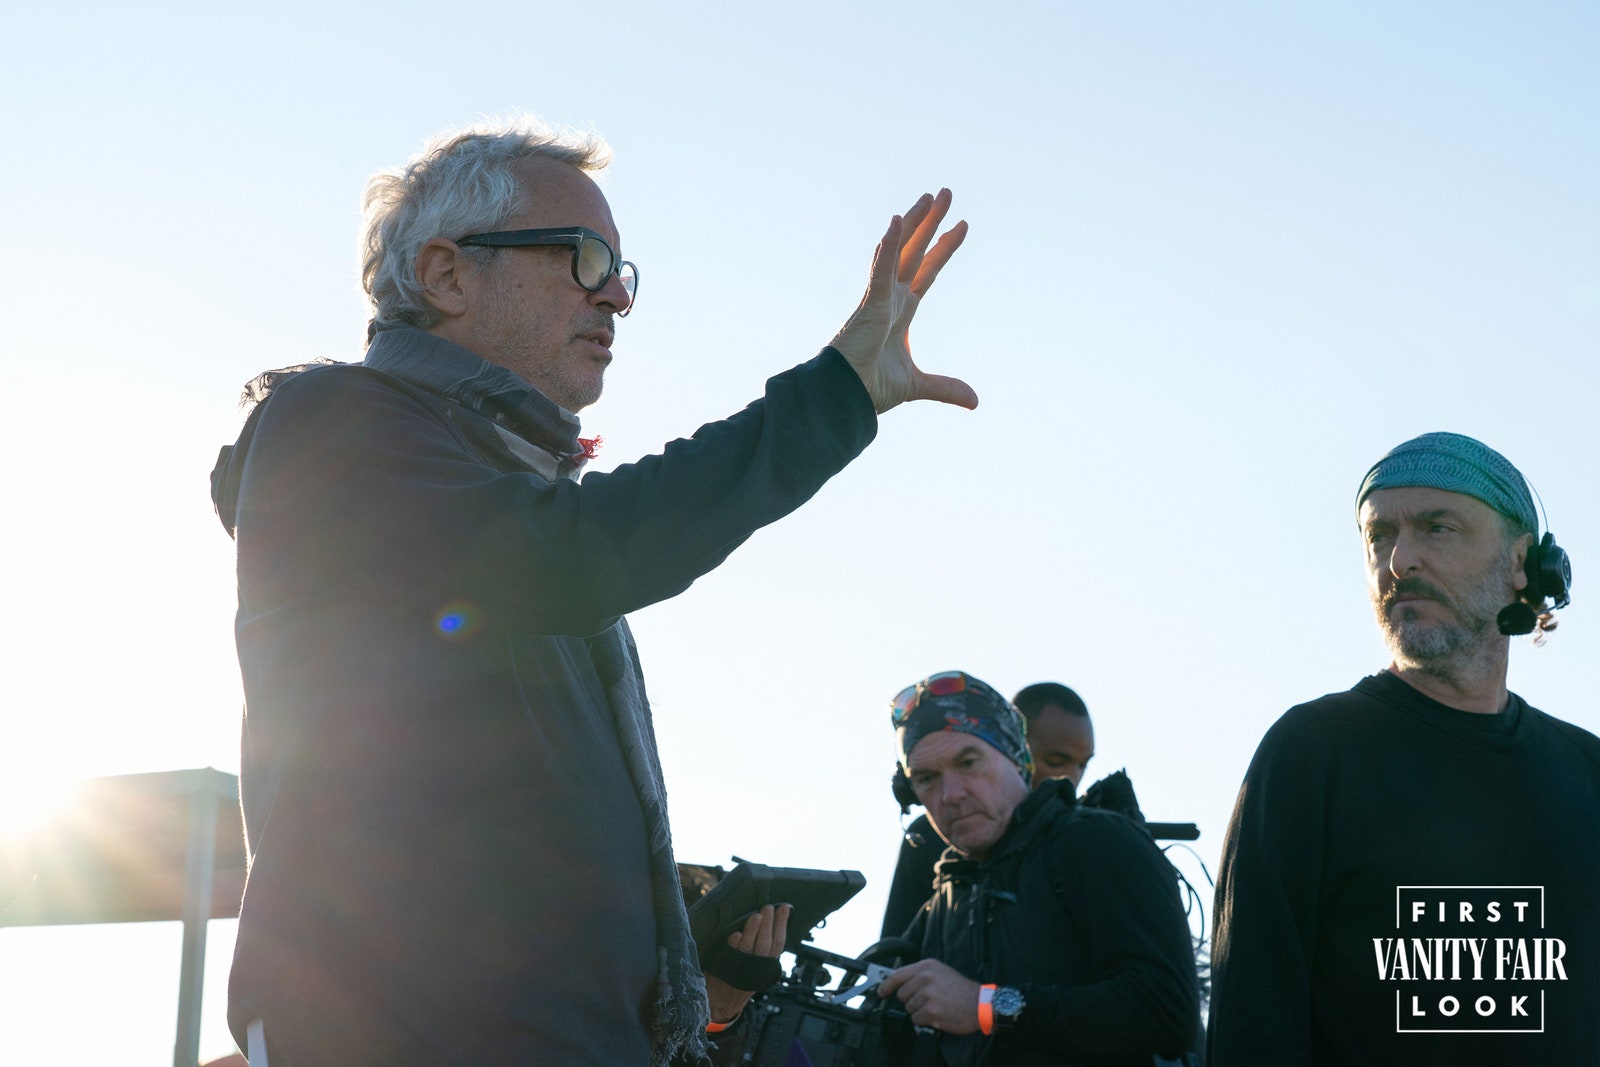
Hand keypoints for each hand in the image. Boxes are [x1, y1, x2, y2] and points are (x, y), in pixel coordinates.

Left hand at [705, 903, 790, 1023]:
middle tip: (769, 907)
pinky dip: (733, 945)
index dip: (782, 925)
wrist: (719, 1003)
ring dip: (753, 931)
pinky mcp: (724, 971)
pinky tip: (736, 935)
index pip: (778, 943)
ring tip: (756, 916)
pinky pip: (730, 956)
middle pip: (766, 945)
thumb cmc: (738, 981)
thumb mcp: (755, 969)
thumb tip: (766, 920)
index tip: (784, 908)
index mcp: (765, 966)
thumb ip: (761, 950)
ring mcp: (740, 970)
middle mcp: (755, 969)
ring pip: (749, 948)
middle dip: (769, 924)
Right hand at [829, 189, 976, 414]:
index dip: (943, 249)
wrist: (847, 397)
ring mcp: (879, 297)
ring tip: (931, 197)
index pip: (926, 271)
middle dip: (932, 223)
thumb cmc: (871, 387)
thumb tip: (974, 401)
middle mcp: (890, 297)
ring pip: (899, 250)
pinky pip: (881, 268)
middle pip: (915, 250)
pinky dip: (889, 244)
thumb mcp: (917, 385)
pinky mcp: (871, 303)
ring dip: (914, 222)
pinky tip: (898, 220)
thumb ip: (945, 387)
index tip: (961, 226)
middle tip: (946, 193)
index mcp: (900, 311)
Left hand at [876, 958, 981, 1033]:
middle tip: (926, 1001)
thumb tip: (899, 984)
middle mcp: (926, 978)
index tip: (881, 991)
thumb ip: (920, 975)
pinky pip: (916, 1019)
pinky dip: (924, 1021)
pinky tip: (936, 1015)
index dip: (886, 985)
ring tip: (935, 1006)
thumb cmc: (961, 990)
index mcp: (927, 966)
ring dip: (919, 1011)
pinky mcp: (931, 1010)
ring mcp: (928, 995)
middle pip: (901, 994)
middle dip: (910, 1001)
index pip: (898, 975)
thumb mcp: (941, 972)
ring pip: (909, 1008)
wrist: (980, 1004)